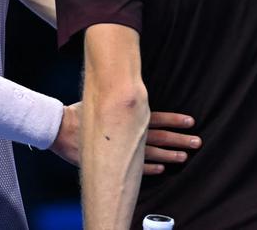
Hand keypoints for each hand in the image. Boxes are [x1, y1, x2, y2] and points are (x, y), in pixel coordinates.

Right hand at [49, 104, 200, 174]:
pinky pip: (135, 168)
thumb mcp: (102, 99)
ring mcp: (120, 149)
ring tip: (183, 157)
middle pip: (158, 136)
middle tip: (196, 142)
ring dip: (168, 155)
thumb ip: (120, 99)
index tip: (190, 122)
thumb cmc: (80, 112)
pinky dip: (149, 168)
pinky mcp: (112, 161)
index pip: (156, 117)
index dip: (174, 120)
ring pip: (150, 153)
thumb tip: (135, 87)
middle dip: (178, 139)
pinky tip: (161, 168)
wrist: (59, 128)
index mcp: (126, 117)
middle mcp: (126, 133)